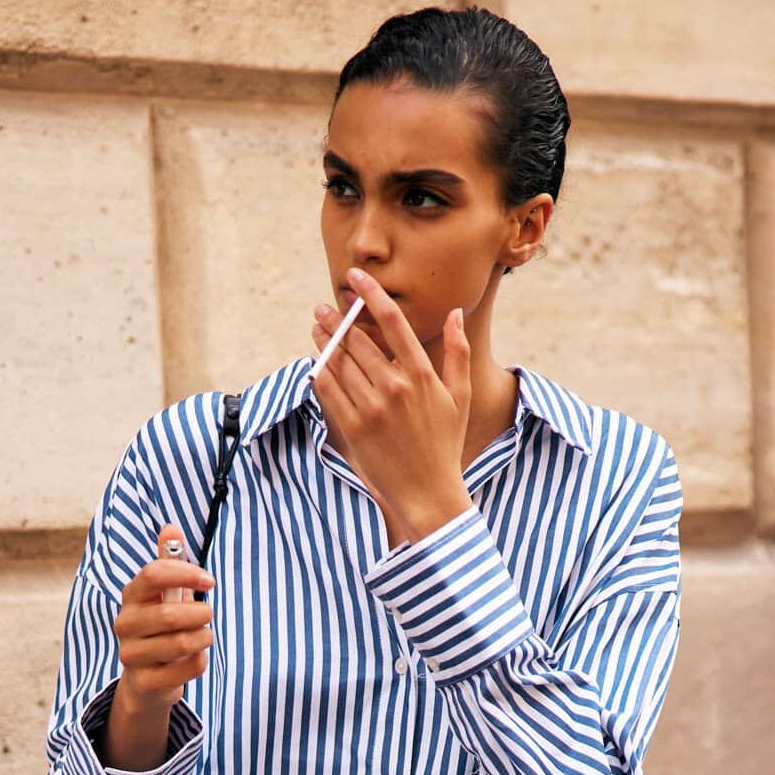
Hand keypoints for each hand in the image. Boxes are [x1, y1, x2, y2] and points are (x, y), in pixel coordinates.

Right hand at [104, 525, 215, 768]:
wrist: (146, 682)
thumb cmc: (161, 629)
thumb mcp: (165, 596)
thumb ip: (169, 563)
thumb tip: (170, 527)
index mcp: (131, 596)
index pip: (154, 574)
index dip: (186, 573)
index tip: (210, 581)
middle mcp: (125, 624)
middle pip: (170, 614)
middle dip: (200, 614)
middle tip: (208, 615)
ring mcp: (131, 656)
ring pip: (180, 643)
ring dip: (203, 638)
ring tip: (204, 636)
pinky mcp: (145, 682)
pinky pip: (187, 669)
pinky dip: (200, 661)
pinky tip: (197, 658)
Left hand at [311, 269, 472, 545]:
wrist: (429, 494)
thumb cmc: (445, 446)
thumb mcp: (460, 397)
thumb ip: (458, 353)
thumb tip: (455, 313)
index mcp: (421, 375)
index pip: (392, 322)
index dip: (371, 296)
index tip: (357, 279)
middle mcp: (394, 387)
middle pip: (358, 340)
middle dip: (338, 319)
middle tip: (325, 307)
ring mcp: (372, 409)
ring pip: (340, 362)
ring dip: (324, 340)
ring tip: (317, 327)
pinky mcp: (354, 430)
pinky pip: (328, 391)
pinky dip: (319, 372)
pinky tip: (314, 361)